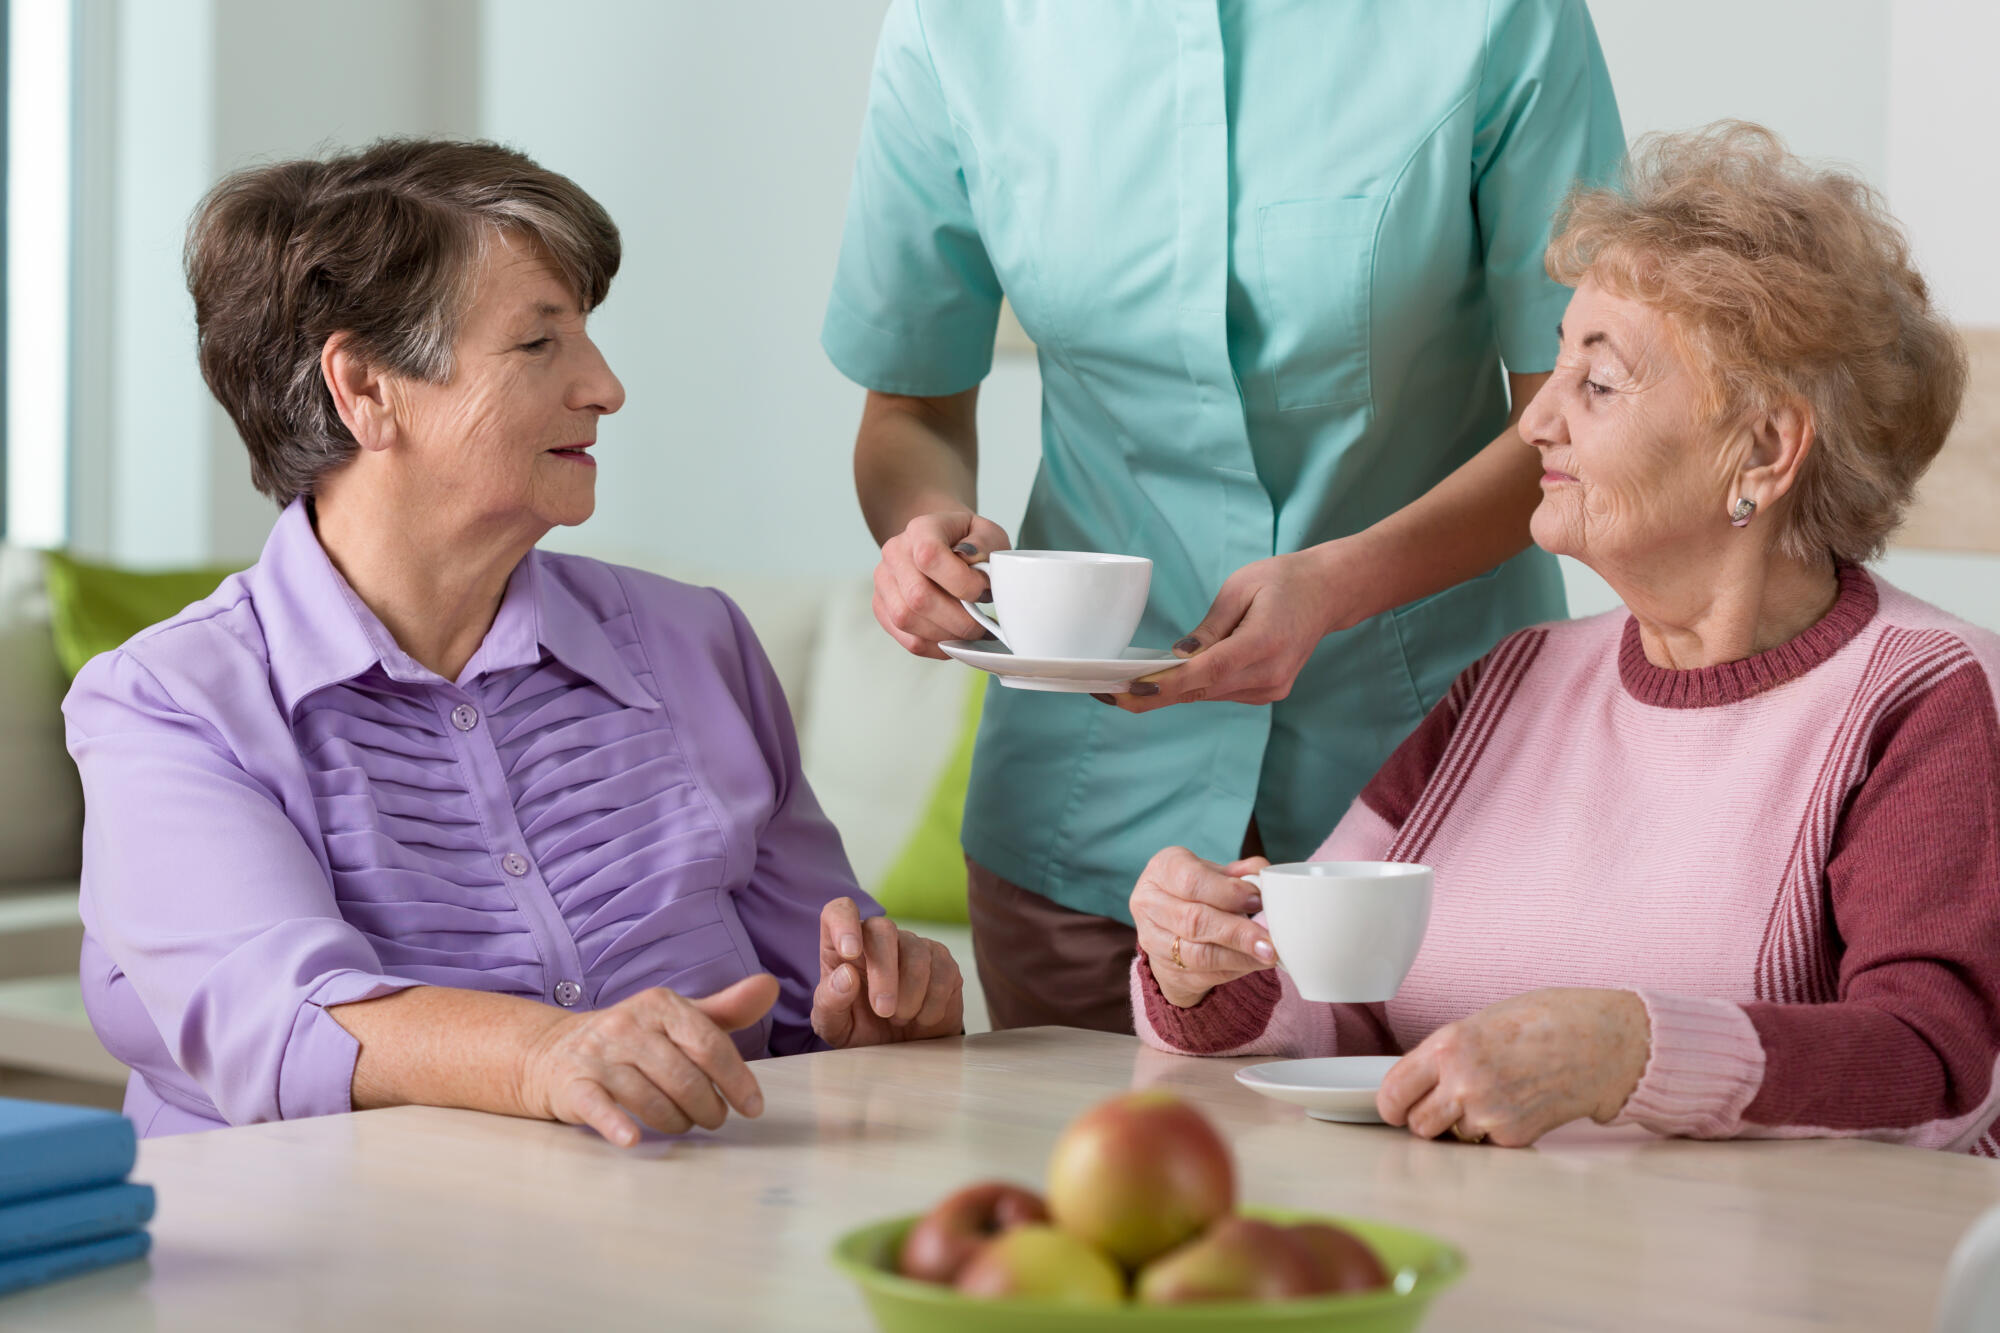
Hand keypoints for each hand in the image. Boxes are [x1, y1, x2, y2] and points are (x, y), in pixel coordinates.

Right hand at [520, 973, 778, 1147]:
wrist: (552, 1051)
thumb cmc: (632, 1039)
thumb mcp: (676, 1019)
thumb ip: (725, 1009)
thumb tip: (770, 987)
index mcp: (660, 1004)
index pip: (709, 1044)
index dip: (737, 1080)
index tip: (753, 1108)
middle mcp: (628, 1024)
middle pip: (684, 1077)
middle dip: (707, 1107)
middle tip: (713, 1119)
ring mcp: (598, 1054)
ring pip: (651, 1099)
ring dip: (676, 1122)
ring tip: (682, 1124)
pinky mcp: (573, 1084)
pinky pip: (599, 1106)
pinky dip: (616, 1124)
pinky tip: (631, 1139)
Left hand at [812, 897, 963, 1045]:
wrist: (902, 1052)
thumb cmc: (862, 1031)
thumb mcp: (835, 1027)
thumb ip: (831, 1002)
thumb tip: (846, 975)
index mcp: (842, 948)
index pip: (839, 911)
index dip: (843, 923)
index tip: (849, 952)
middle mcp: (878, 939)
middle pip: (883, 929)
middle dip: (884, 973)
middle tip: (883, 1011)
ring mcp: (913, 946)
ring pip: (916, 954)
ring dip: (909, 996)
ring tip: (899, 1019)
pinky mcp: (942, 961)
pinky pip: (942, 973)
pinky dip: (931, 1005)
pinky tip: (921, 1018)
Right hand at [873, 511, 1012, 658]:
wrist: (941, 542)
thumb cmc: (967, 541)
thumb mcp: (986, 533)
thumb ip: (986, 548)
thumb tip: (978, 575)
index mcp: (920, 529)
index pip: (929, 557)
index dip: (961, 582)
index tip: (984, 591)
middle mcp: (894, 553)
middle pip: (917, 597)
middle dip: (958, 620)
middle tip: (982, 624)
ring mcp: (884, 581)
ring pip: (907, 621)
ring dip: (946, 636)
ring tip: (970, 633)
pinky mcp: (882, 608)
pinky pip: (907, 639)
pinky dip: (936, 647)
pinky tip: (955, 640)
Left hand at [1109, 541, 1366, 712]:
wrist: (1327, 593)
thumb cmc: (1283, 580)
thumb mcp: (1239, 588)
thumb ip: (1208, 628)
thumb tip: (1178, 656)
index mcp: (1264, 642)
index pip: (1206, 672)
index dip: (1165, 685)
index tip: (1130, 690)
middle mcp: (1269, 674)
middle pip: (1200, 691)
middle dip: (1153, 694)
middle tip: (1108, 694)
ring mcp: (1271, 688)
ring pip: (1208, 695)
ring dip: (1170, 691)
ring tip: (1127, 686)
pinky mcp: (1269, 692)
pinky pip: (1221, 692)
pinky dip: (1195, 686)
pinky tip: (1168, 679)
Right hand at [1129, 847, 1275, 1007]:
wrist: (1171, 925)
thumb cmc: (1199, 891)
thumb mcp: (1216, 874)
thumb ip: (1241, 872)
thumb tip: (1263, 874)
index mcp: (1163, 869)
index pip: (1191, 881)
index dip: (1227, 893)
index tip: (1258, 901)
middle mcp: (1148, 902)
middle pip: (1194, 921)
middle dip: (1237, 932)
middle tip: (1269, 939)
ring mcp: (1151, 939)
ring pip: (1198, 953)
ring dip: (1238, 956)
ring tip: (1268, 954)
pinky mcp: (1164, 969)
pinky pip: (1203, 974)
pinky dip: (1234, 969)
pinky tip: (1255, 963)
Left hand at [1376, 988, 1651, 1147]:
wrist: (1599, 1042)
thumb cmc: (1544, 1021)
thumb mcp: (1480, 1022)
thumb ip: (1447, 1052)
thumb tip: (1420, 1079)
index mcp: (1448, 1047)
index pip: (1394, 1091)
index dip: (1391, 1104)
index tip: (1395, 1108)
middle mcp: (1463, 1083)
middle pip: (1418, 1125)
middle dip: (1427, 1118)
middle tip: (1444, 1103)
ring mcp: (1489, 1114)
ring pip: (1452, 1138)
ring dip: (1463, 1125)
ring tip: (1493, 1096)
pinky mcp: (1514, 1136)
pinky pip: (1486, 1143)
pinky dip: (1494, 1132)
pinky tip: (1516, 1105)